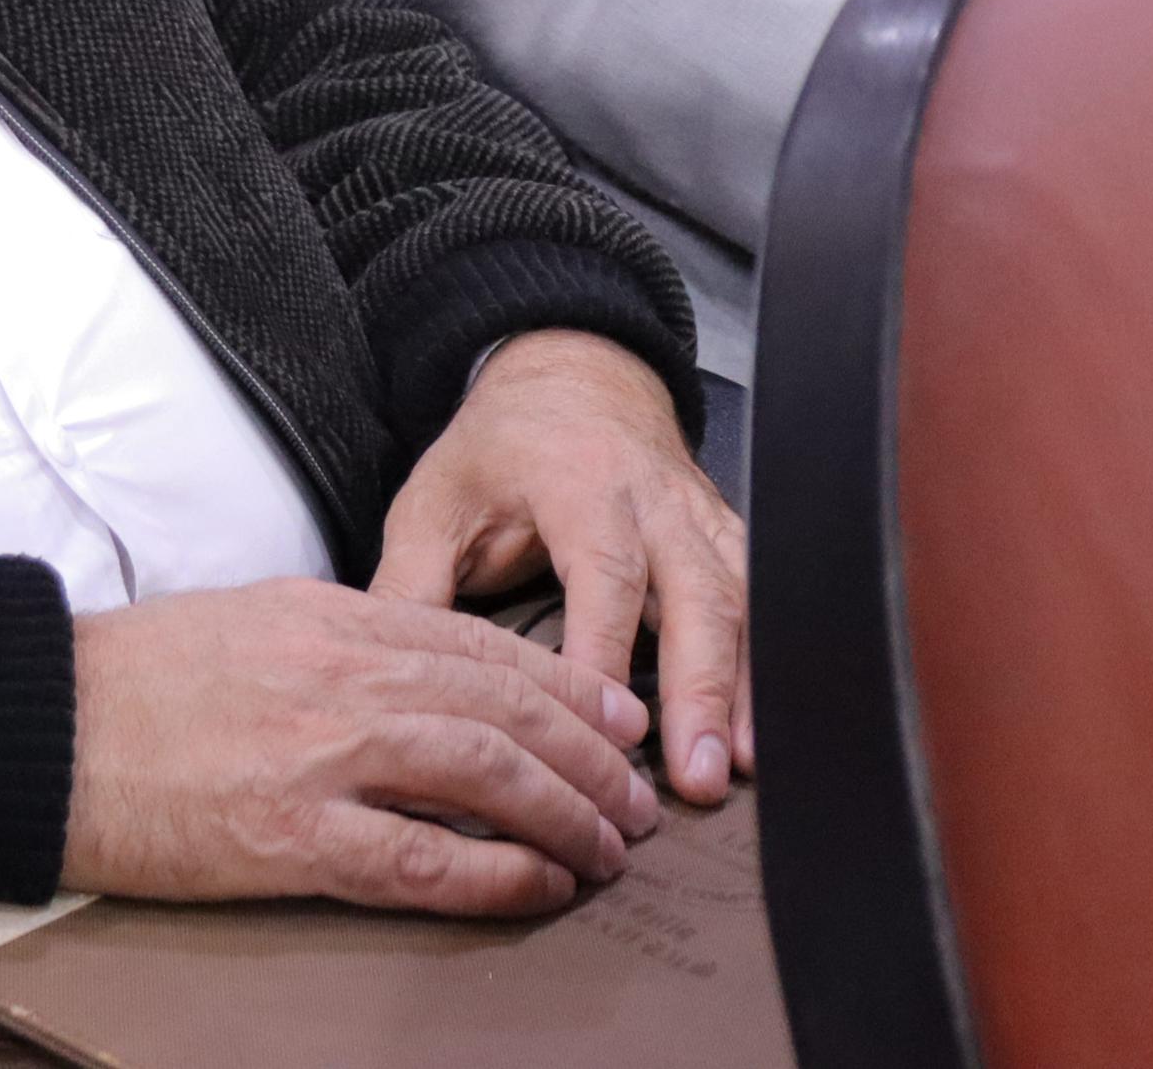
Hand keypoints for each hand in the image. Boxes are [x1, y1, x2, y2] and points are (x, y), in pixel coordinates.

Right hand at [61, 579, 658, 914]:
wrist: (43, 725)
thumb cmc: (135, 679)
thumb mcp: (254, 620)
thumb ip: (341, 638)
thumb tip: (416, 667)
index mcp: (337, 617)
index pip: (486, 644)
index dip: (571, 684)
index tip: (619, 716)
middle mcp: (347, 675)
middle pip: (509, 708)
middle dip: (592, 756)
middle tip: (638, 796)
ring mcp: (323, 756)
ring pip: (487, 774)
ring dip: (566, 813)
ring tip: (609, 848)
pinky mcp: (291, 837)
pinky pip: (422, 860)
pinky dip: (495, 875)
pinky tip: (541, 886)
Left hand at [373, 330, 749, 804]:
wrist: (575, 376)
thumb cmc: (500, 449)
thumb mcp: (435, 499)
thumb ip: (411, 583)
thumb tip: (387, 678)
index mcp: (581, 483)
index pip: (604, 573)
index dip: (607, 652)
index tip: (601, 729)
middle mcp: (656, 500)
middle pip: (695, 592)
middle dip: (699, 687)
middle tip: (695, 776)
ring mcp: (700, 519)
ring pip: (739, 601)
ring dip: (742, 688)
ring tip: (737, 769)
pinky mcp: (725, 539)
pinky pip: (758, 601)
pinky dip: (765, 668)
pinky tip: (761, 734)